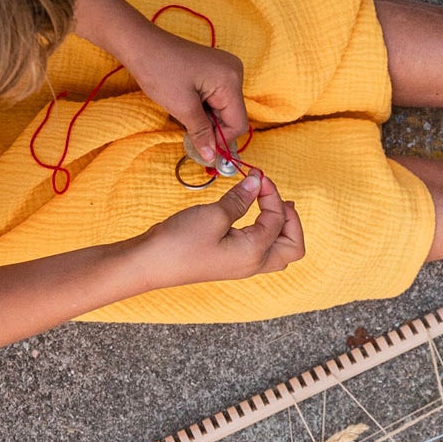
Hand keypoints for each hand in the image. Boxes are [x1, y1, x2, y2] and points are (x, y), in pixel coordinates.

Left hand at [127, 25, 251, 167]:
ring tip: (184, 111)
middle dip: (212, 128)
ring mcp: (225, 70)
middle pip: (232, 116)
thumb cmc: (159, 71)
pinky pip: (215, 99)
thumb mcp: (182, 108)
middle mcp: (234, 72)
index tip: (201, 146)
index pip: (238, 123)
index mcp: (231, 80)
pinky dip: (203, 108)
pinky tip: (186, 103)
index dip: (221, 140)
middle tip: (188, 129)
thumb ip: (201, 134)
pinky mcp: (215, 71)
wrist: (141, 44)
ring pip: (222, 110)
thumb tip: (212, 157)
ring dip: (205, 119)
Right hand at [139, 173, 303, 286]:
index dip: (272, 194)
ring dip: (281, 229)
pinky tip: (254, 217)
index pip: (278, 220)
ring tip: (272, 206)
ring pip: (279, 252)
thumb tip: (257, 183)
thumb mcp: (213, 215)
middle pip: (292, 248)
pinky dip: (266, 233)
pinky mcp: (230, 262)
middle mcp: (253, 264)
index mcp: (254, 254)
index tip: (257, 175)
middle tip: (280, 199)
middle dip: (292, 221)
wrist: (150, 263)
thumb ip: (240, 199)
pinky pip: (261, 251)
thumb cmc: (179, 242)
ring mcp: (242, 266)